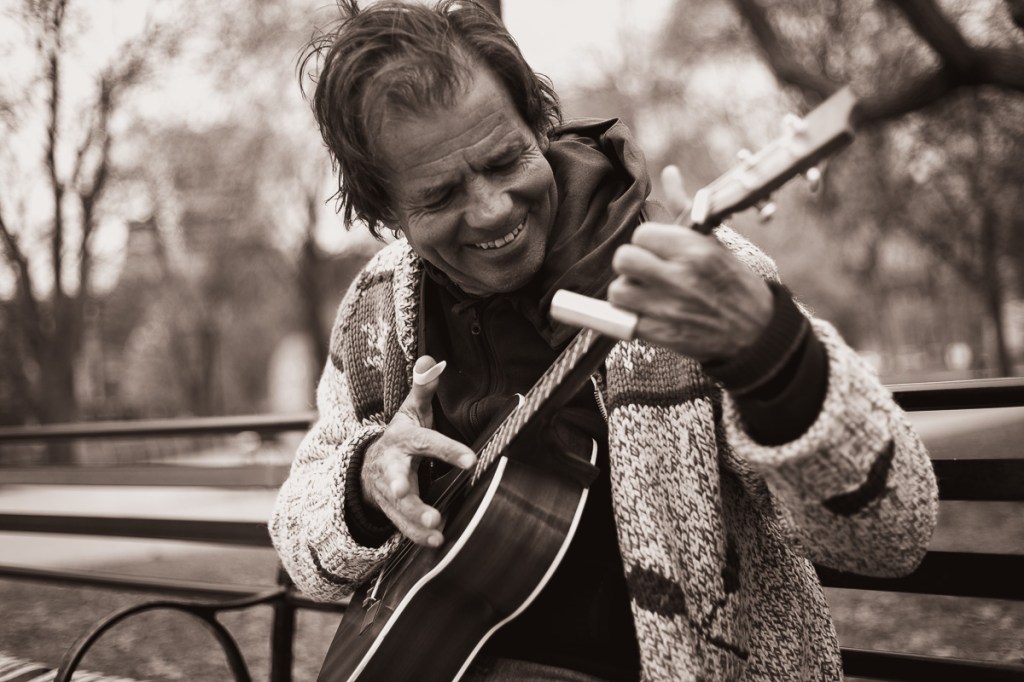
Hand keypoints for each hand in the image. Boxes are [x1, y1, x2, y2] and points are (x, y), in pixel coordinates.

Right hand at [361, 356, 475, 546]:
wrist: (367, 467)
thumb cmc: (400, 437)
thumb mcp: (410, 411)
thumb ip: (423, 387)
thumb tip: (433, 359)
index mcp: (402, 440)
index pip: (427, 443)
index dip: (448, 450)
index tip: (470, 459)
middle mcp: (393, 468)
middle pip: (398, 480)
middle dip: (407, 492)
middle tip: (423, 503)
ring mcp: (390, 492)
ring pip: (400, 508)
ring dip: (416, 520)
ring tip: (436, 529)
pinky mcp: (392, 511)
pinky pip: (402, 526)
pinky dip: (417, 535)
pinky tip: (435, 541)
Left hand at [607, 166, 772, 361]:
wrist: (756, 332)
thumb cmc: (732, 282)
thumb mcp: (713, 243)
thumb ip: (684, 208)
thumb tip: (669, 172)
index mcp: (694, 251)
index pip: (642, 235)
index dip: (646, 243)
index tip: (657, 252)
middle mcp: (681, 278)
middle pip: (624, 259)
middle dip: (631, 265)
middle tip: (645, 271)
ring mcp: (669, 308)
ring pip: (618, 291)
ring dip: (628, 292)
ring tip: (646, 294)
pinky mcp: (661, 335)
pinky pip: (623, 321)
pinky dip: (629, 317)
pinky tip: (647, 314)